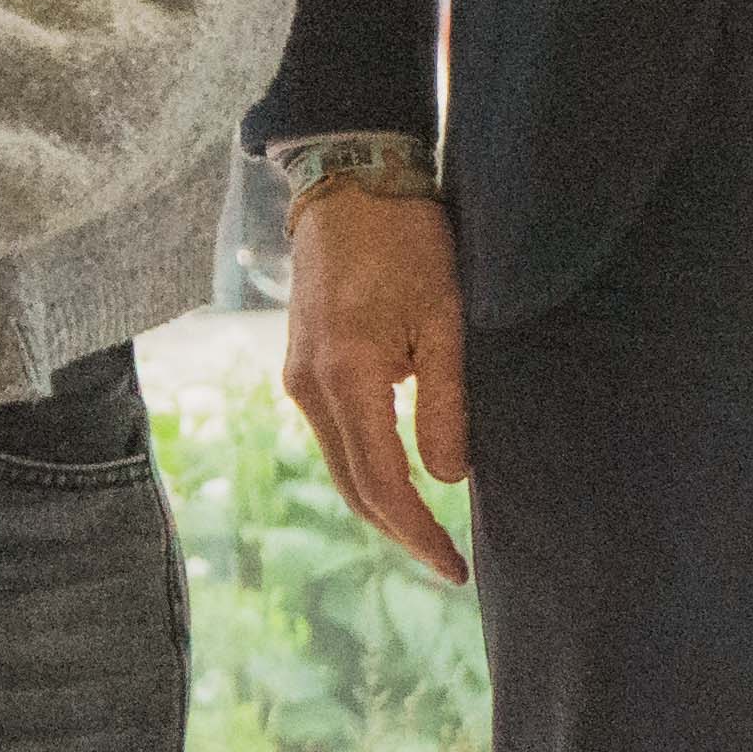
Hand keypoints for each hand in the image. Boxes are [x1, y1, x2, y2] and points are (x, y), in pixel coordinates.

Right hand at [278, 182, 470, 586]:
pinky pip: (334, 435)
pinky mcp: (302, 364)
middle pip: (351, 485)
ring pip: (339, 464)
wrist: (349, 184)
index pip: (382, 482)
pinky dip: (367, 468)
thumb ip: (446, 403)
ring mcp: (298, 375)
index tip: (455, 567)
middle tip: (447, 564)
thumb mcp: (444, 318)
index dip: (418, 534)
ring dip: (381, 503)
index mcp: (346, 376)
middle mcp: (309, 385)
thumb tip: (448, 479)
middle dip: (398, 532)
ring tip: (430, 531)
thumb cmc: (407, 242)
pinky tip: (403, 476)